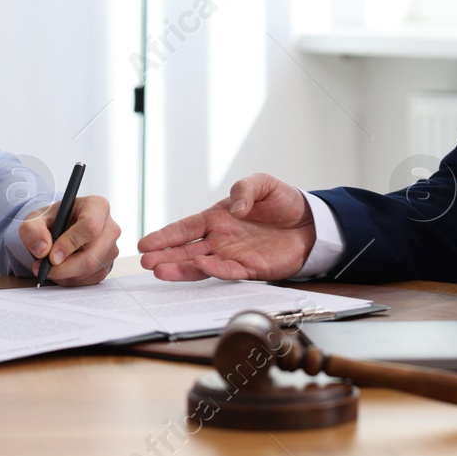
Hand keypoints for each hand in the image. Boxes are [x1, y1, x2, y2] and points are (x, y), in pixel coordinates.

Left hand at [18, 195, 119, 285]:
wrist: (60, 229)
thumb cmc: (53, 220)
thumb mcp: (36, 219)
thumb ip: (33, 230)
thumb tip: (42, 250)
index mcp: (97, 207)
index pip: (90, 226)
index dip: (70, 244)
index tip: (51, 256)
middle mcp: (110, 227)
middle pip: (92, 256)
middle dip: (64, 268)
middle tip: (43, 268)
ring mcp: (111, 248)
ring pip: (90, 270)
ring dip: (65, 275)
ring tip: (48, 266)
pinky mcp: (107, 265)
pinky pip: (90, 279)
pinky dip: (71, 279)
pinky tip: (61, 269)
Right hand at [137, 173, 315, 281]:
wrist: (311, 223)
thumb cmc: (283, 202)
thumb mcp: (263, 183)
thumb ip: (245, 189)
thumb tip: (234, 207)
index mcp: (217, 218)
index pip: (186, 228)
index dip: (165, 236)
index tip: (145, 243)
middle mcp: (220, 239)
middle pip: (186, 250)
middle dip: (165, 256)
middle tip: (146, 262)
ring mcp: (233, 255)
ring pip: (200, 265)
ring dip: (181, 268)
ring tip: (160, 271)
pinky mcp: (251, 269)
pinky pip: (228, 272)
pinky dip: (214, 270)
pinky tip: (200, 267)